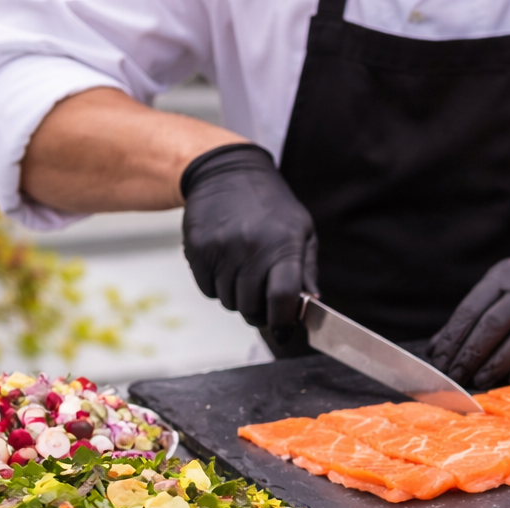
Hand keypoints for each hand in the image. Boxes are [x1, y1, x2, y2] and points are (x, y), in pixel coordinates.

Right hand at [180, 143, 316, 332]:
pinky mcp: (197, 249)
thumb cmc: (272, 206)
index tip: (283, 331)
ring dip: (238, 299)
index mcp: (282, 246)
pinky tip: (226, 267)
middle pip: (251, 306)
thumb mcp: (302, 230)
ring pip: (229, 302)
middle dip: (260, 312)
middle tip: (264, 302)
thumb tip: (313, 303)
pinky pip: (208, 289)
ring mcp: (221, 249)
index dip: (282, 321)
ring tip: (245, 275)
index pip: (281, 297)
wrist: (227, 173)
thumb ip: (307, 270)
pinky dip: (217, 287)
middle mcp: (250, 249)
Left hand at [427, 253, 509, 388]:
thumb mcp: (503, 295)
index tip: (440, 362)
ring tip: (482, 380)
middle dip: (473, 352)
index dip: (454, 337)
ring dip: (499, 362)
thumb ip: (473, 319)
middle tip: (457, 375)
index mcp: (506, 275)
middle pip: (496, 321)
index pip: (473, 307)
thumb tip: (436, 348)